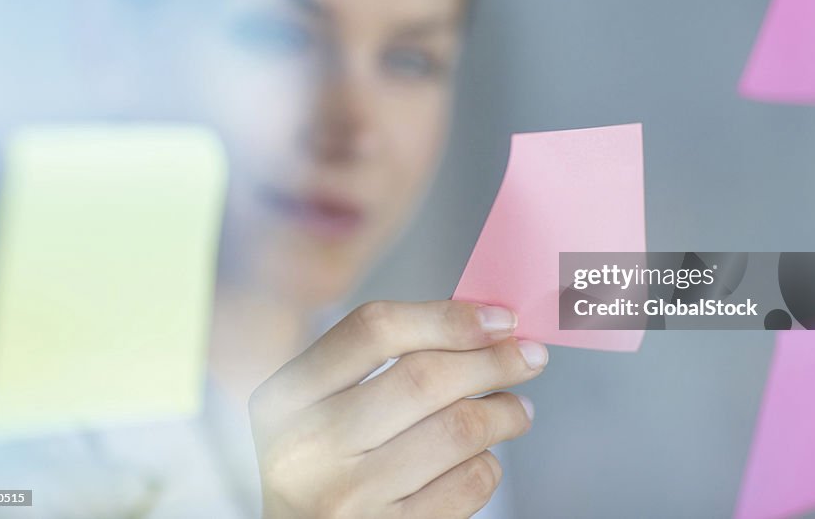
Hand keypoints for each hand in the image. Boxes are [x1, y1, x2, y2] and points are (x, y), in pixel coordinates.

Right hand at [248, 300, 547, 517]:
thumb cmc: (317, 464)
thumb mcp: (314, 408)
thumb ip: (373, 363)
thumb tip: (478, 324)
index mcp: (285, 397)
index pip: (373, 330)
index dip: (446, 317)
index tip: (497, 318)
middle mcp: (310, 447)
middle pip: (424, 377)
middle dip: (493, 360)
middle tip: (529, 356)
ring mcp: (349, 498)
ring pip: (458, 430)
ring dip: (504, 412)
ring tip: (516, 409)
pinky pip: (467, 485)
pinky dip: (488, 464)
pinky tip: (482, 457)